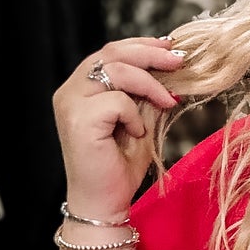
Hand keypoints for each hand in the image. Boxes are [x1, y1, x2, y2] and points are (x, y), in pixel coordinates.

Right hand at [53, 36, 186, 219]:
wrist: (104, 202)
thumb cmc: (119, 167)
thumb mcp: (139, 120)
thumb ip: (145, 94)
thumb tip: (172, 67)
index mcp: (80, 88)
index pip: (110, 52)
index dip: (142, 46)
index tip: (171, 49)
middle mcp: (70, 91)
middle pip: (112, 53)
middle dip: (151, 55)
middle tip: (180, 62)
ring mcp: (70, 104)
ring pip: (116, 71)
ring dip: (149, 85)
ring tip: (168, 103)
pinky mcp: (78, 120)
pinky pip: (116, 101)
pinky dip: (134, 115)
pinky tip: (137, 133)